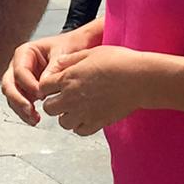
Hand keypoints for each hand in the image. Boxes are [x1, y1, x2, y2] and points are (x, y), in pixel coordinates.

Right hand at [0, 28, 95, 125]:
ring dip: (20, 109)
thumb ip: (53, 67)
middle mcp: (19, 65)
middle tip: (30, 110)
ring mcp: (21, 79)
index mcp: (26, 52)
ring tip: (34, 119)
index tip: (41, 93)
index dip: (28, 83)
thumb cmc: (68, 46)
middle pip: (9, 84)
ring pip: (12, 96)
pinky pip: (20, 102)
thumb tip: (43, 84)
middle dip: (18, 99)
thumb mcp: (63, 53)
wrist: (76, 49)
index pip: (19, 70)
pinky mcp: (26, 90)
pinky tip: (35, 118)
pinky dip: (25, 112)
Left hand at [38, 45, 169, 137]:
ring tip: (78, 108)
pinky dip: (81, 126)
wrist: (140, 79)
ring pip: (63, 122)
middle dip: (54, 103)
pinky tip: (88, 116)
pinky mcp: (97, 123)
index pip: (43, 87)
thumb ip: (70, 60)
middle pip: (49, 108)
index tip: (56, 85)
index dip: (48, 86)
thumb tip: (56, 64)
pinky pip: (79, 131)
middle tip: (65, 98)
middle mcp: (72, 97)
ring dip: (67, 116)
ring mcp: (84, 112)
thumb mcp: (91, 52)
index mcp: (68, 78)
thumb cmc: (119, 62)